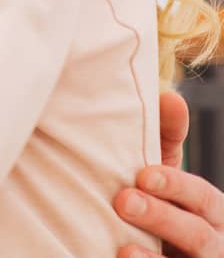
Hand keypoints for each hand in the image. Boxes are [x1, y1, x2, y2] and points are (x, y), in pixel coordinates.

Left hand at [116, 89, 222, 257]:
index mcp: (212, 213)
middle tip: (124, 201)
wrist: (162, 249)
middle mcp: (213, 245)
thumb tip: (169, 96)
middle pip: (196, 234)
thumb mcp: (166, 175)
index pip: (204, 199)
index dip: (177, 187)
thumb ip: (167, 138)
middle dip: (162, 217)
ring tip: (125, 248)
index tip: (143, 174)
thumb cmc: (163, 204)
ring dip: (153, 257)